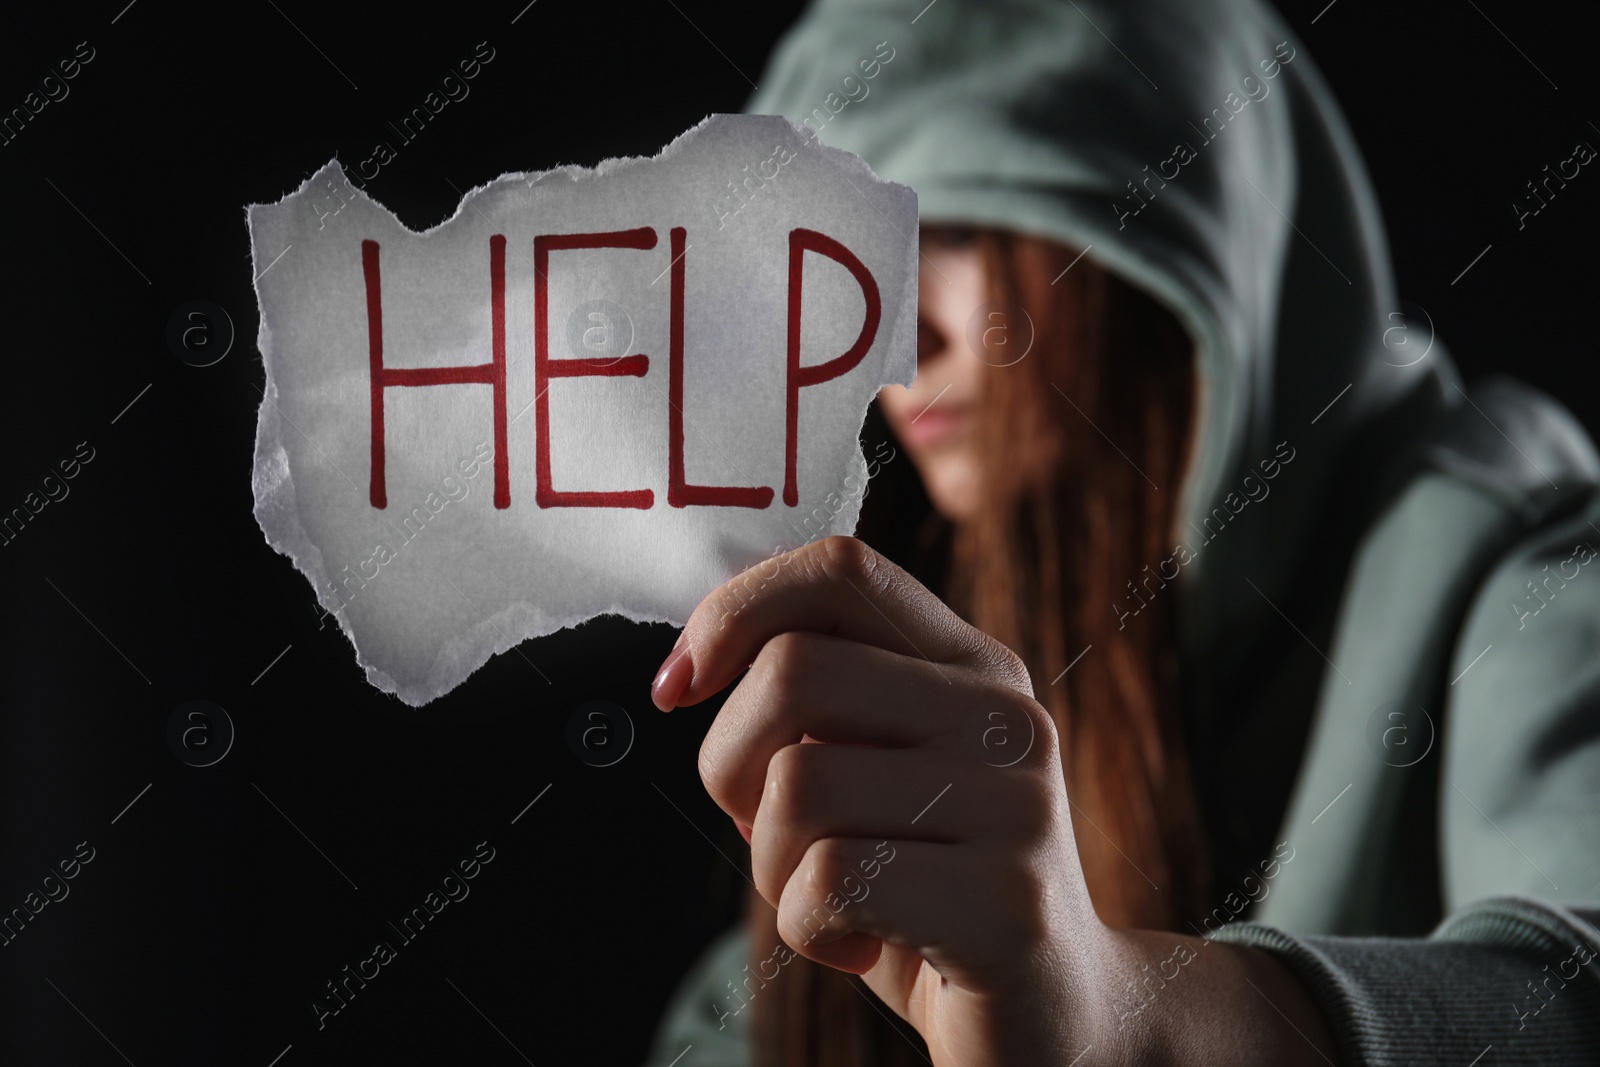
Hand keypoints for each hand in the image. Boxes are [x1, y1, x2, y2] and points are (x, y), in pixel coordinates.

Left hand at [652, 535, 1112, 1063]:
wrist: (1061, 1014)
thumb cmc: (933, 888)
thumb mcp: (877, 774)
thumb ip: (820, 706)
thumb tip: (694, 667)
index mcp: (971, 666)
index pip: (842, 569)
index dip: (735, 610)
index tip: (679, 685)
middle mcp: (1003, 714)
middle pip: (794, 672)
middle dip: (728, 762)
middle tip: (756, 826)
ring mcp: (1015, 805)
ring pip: (798, 784)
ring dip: (768, 863)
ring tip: (822, 898)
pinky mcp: (1007, 903)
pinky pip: (830, 882)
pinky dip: (805, 928)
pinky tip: (853, 945)